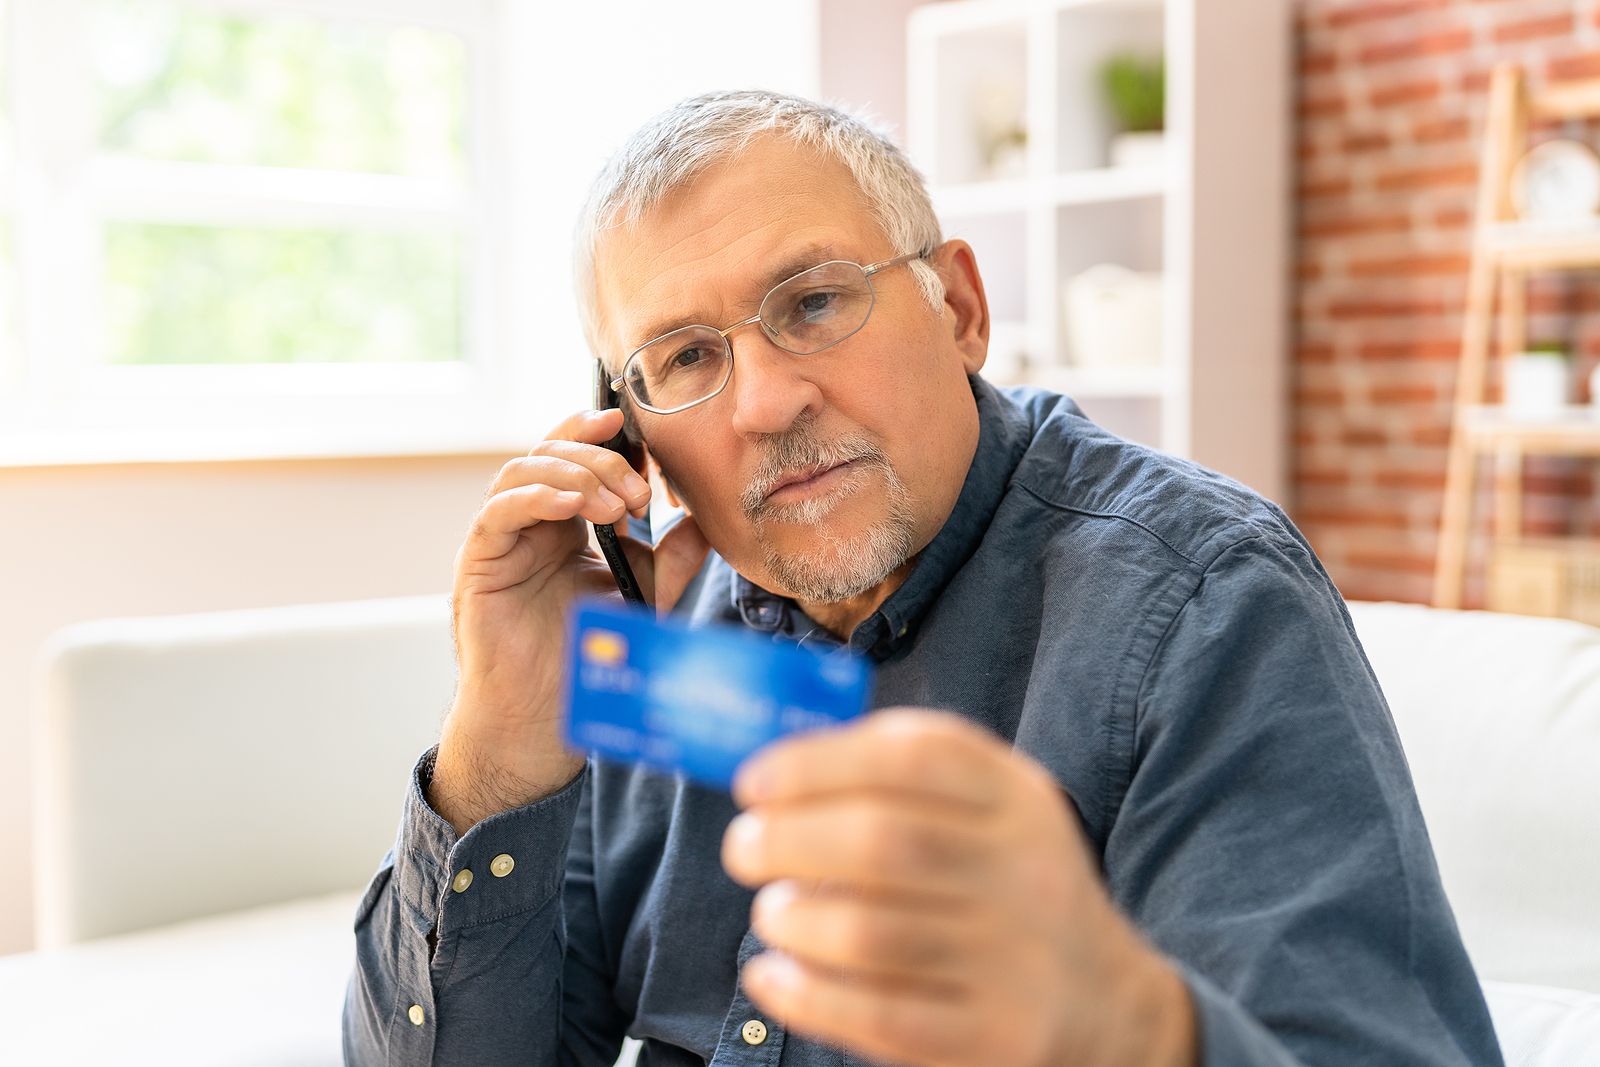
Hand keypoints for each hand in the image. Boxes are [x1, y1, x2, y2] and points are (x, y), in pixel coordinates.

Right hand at [431, 407, 709, 833]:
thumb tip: (702, 519)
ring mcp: (502, 537)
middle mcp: (531, 521)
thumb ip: (671, 558)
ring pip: (523, 470)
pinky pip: (499, 511)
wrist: (544, 713)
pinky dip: (536, 497)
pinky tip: (571, 506)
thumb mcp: (644, 596)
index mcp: (566, 521)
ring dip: (574, 476)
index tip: (636, 428)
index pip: (576, 455)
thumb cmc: (587, 657)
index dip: (599, 433)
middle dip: (600, 461)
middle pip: (552, 453)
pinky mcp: (480, 561)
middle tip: (638, 494)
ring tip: (614, 506)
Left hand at [721, 708, 1194, 1066]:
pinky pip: (877, 1016)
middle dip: (787, 840)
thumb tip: (778, 767)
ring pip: (870, 934)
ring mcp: (1014, 961)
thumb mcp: (993, 811)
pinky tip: (772, 975)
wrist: (1109, 1007)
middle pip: (883, 842)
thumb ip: (904, 775)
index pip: (913, 758)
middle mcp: (1025, 872)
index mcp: (1018, 800)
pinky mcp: (995, 1037)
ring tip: (771, 913)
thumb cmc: (1009, 890)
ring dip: (792, 920)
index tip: (753, 781)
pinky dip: (804, 995)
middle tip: (743, 847)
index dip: (818, 762)